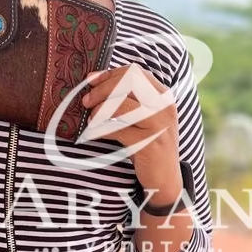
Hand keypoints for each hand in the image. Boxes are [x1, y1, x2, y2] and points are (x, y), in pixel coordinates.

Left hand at [81, 63, 181, 201]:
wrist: (165, 178)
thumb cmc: (147, 141)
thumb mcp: (143, 115)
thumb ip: (126, 96)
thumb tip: (93, 79)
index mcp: (162, 95)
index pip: (134, 72)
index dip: (109, 74)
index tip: (91, 80)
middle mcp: (164, 106)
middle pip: (128, 83)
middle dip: (102, 89)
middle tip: (86, 101)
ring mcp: (159, 124)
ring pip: (122, 105)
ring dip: (100, 110)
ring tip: (92, 118)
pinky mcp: (149, 143)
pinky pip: (117, 129)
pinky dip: (101, 129)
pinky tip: (95, 132)